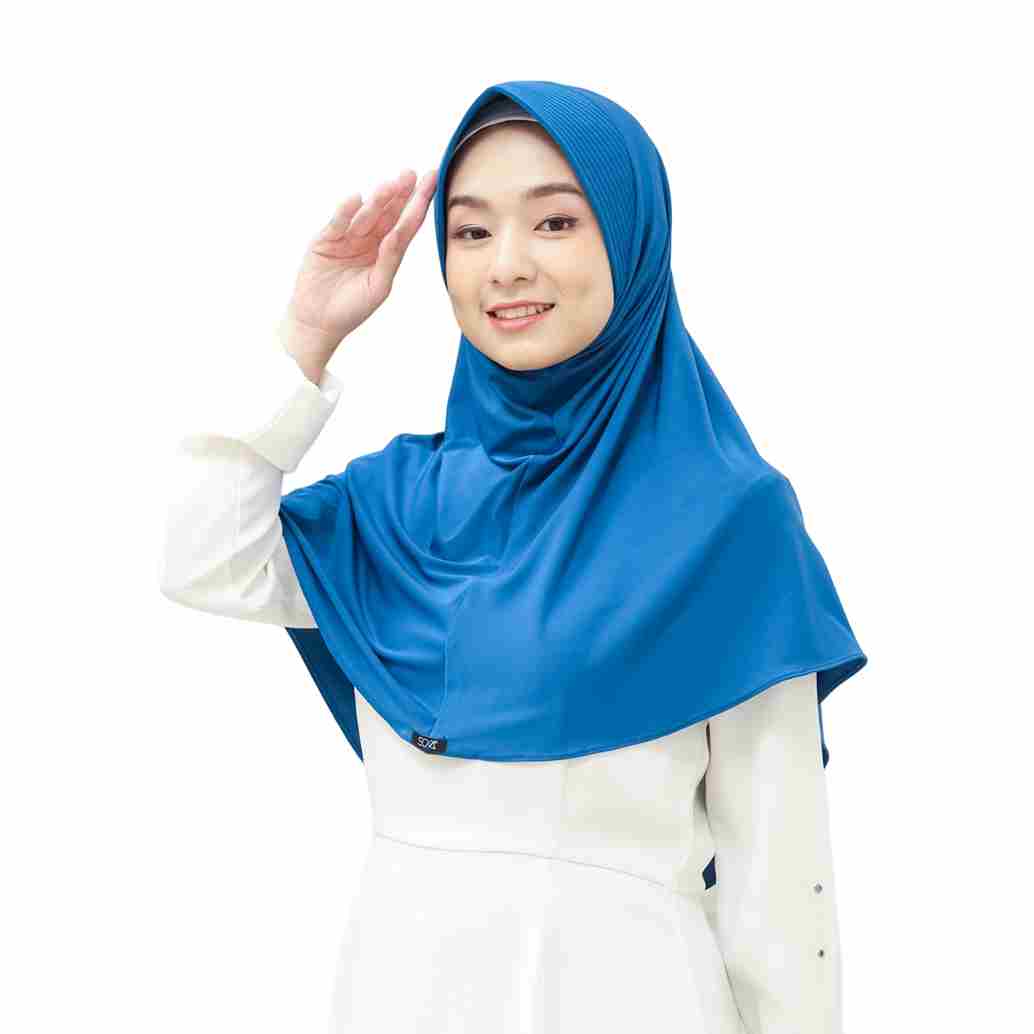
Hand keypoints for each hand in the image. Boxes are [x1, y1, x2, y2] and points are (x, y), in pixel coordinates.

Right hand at [279, 167, 438, 367]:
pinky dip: (345, 212)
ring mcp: (347, 238)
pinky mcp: (325, 241)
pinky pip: (338, 223)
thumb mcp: (378, 286)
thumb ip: (389, 259)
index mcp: (386, 252)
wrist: (317, 322)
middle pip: (387, 213)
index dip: (418, 204)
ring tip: (391, 185)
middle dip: (400, 194)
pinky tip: (356, 199)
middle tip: (411, 174)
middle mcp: (369, 240)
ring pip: (365, 215)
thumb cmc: (352, 308)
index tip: (432, 183)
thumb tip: (399, 234)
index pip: (406, 224)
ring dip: (378, 200)